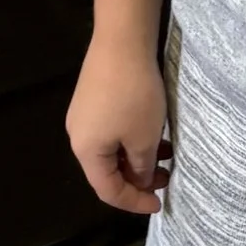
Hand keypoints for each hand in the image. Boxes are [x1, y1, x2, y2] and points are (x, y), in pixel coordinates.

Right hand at [66, 42, 168, 215]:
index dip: (134, 202)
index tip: (160, 203)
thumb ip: (141, 168)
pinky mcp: (92, 99)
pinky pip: (111, 131)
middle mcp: (78, 136)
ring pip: (111, 150)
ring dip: (138, 157)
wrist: (122, 42)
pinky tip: (153, 132)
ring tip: (166, 153)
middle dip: (138, 179)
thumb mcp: (143, 138)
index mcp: (86, 152)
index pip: (108, 190)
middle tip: (167, 177)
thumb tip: (140, 180)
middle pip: (107, 171)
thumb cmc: (134, 96)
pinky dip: (131, 139)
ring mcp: (83, 116)